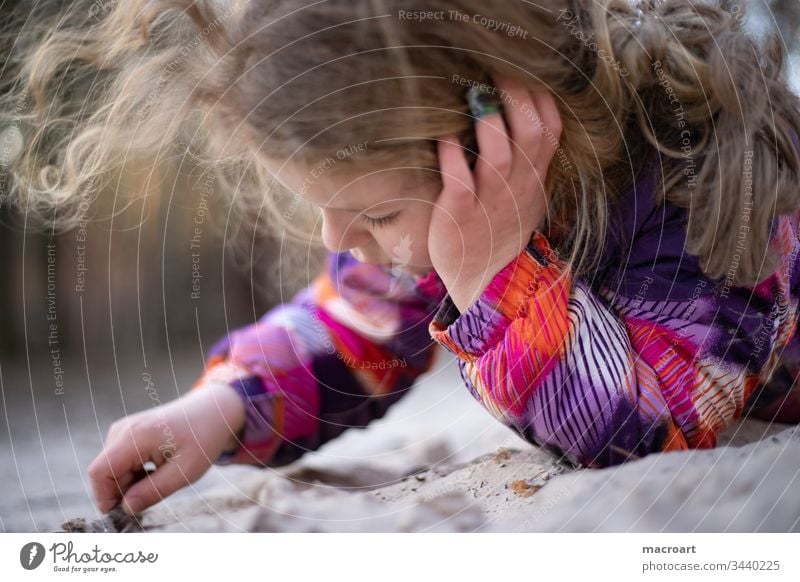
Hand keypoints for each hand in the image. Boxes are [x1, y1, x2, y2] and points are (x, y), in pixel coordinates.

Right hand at [87, 382, 245, 515]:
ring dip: (130, 483)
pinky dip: (133, 473)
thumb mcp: (186, 470)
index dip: (104, 497)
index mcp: (136, 436)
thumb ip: (154, 490)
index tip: (126, 512)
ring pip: (111, 469)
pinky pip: (119, 462)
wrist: (212, 411)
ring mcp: (123, 429)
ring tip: (161, 477)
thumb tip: (127, 509)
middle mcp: (123, 429)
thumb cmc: (203, 439)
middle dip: (123, 491)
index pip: (100, 472)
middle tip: (156, 493)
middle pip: (105, 472)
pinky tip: (157, 469)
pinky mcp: (127, 433)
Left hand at [429, 75, 562, 311]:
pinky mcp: (460, 214)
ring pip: (498, 155)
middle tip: (497, 69)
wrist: (486, 282)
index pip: (550, 129)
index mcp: (533, 176)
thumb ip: (527, 157)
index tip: (524, 70)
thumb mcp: (526, 194)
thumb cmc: (500, 230)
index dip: (541, 97)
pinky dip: (452, 158)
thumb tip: (520, 112)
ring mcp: (489, 200)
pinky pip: (460, 182)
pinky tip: (444, 136)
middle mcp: (516, 185)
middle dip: (517, 97)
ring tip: (473, 93)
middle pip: (528, 133)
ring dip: (488, 122)